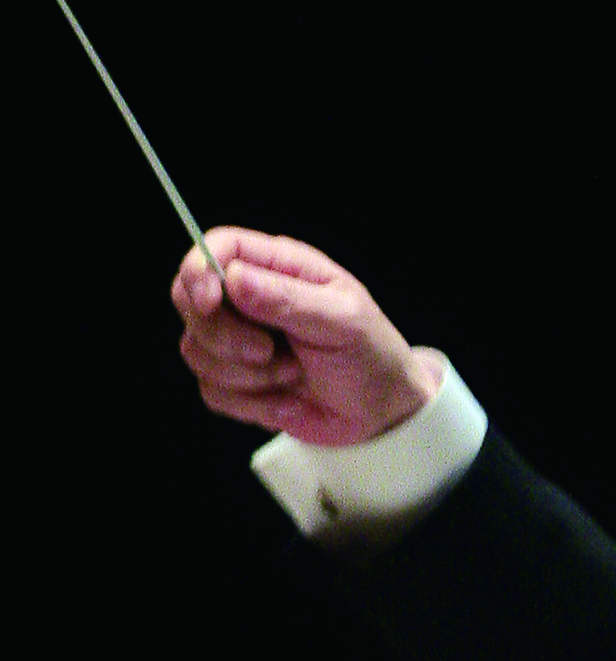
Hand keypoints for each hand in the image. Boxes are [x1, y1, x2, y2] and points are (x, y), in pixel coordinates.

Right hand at [172, 227, 442, 446]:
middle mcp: (252, 298)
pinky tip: (288, 398)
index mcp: (281, 268)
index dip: (199, 270)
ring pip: (195, 349)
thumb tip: (234, 278)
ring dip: (247, 375)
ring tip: (293, 373)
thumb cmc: (372, 355)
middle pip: (190, 299)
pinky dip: (251, 402)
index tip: (210, 303)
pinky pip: (211, 390)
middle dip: (224, 336)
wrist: (381, 412)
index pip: (216, 247)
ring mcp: (238, 339)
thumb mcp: (344, 321)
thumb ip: (289, 298)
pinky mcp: (234, 379)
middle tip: (269, 352)